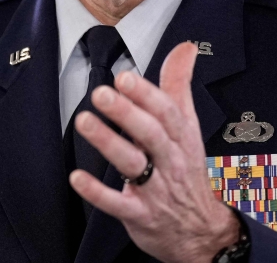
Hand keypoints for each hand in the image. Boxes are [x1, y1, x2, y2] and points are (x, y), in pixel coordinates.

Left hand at [69, 42, 239, 262]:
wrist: (200, 230)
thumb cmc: (186, 170)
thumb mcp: (189, 126)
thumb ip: (180, 84)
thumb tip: (186, 47)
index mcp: (182, 138)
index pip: (168, 113)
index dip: (147, 94)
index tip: (125, 77)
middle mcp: (170, 161)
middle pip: (151, 134)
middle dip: (126, 113)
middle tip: (101, 93)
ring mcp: (155, 190)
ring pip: (133, 164)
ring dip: (108, 143)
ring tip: (84, 121)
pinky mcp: (139, 215)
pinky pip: (117, 204)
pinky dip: (97, 192)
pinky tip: (77, 177)